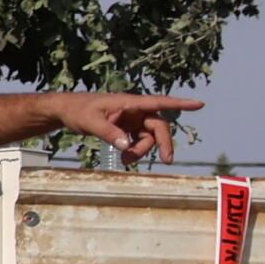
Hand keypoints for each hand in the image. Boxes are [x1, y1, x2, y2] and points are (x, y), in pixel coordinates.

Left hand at [52, 91, 199, 168]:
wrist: (65, 110)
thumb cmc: (78, 110)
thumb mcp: (90, 122)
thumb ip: (109, 133)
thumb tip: (127, 146)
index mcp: (129, 103)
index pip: (159, 102)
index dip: (180, 104)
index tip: (200, 104)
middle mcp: (134, 110)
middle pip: (158, 126)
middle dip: (162, 143)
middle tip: (167, 160)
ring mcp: (131, 119)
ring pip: (148, 136)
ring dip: (142, 150)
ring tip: (126, 161)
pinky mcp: (126, 127)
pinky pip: (139, 140)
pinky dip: (135, 149)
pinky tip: (125, 157)